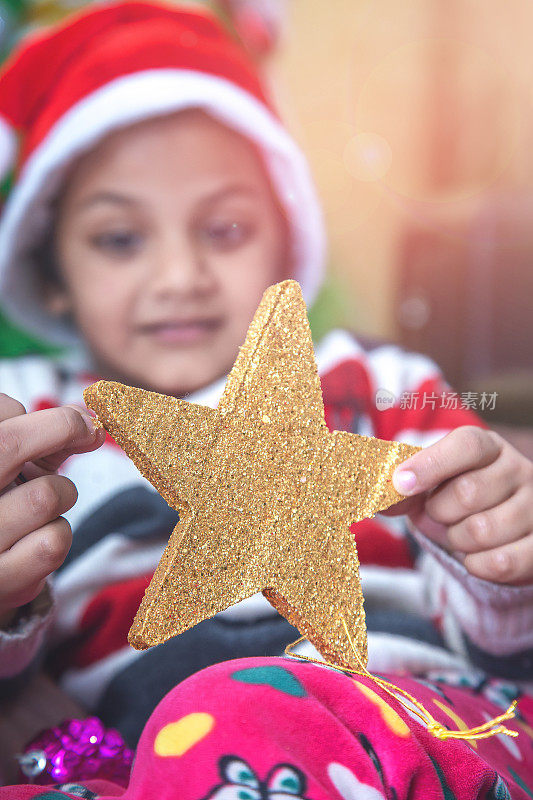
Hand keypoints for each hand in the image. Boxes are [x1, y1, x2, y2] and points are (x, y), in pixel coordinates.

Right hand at [0, 394, 105, 624]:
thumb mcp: (8, 467)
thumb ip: (41, 439)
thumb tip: (89, 414)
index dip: (35, 413)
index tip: (68, 419)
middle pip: (10, 442)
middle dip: (63, 427)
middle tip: (90, 430)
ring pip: (47, 494)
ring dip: (62, 493)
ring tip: (42, 504)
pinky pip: (55, 542)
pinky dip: (58, 534)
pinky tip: (37, 538)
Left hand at [381, 426, 532, 584]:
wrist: (492, 537)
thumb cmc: (453, 503)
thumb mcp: (426, 489)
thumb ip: (402, 488)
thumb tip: (379, 495)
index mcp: (487, 447)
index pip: (466, 445)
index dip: (430, 464)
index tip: (400, 483)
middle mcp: (519, 470)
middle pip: (467, 492)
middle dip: (440, 512)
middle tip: (442, 515)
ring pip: (482, 531)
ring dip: (457, 540)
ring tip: (461, 533)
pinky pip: (501, 563)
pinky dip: (476, 565)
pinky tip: (476, 556)